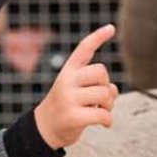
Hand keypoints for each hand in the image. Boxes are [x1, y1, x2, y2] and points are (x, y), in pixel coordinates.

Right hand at [33, 24, 118, 148]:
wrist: (44, 128)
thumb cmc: (66, 106)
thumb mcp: (74, 89)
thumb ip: (93, 84)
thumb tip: (113, 90)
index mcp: (67, 71)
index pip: (84, 48)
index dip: (99, 37)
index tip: (111, 27)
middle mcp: (66, 81)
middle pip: (102, 72)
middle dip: (107, 86)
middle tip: (101, 99)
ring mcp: (68, 98)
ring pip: (105, 93)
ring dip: (110, 105)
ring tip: (102, 111)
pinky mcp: (73, 117)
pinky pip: (103, 115)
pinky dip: (108, 121)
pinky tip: (105, 124)